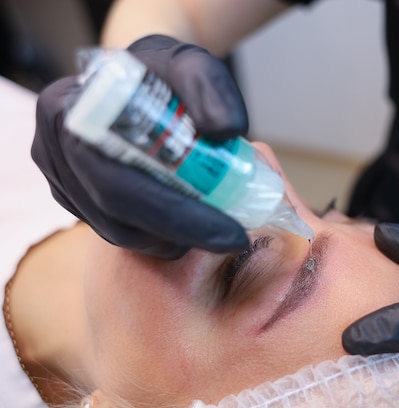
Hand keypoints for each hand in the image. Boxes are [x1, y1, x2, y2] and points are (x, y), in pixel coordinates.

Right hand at [32, 35, 249, 257]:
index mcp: (67, 111)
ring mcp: (62, 178)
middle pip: (115, 214)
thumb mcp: (193, 65)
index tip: (232, 231)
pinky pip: (116, 230)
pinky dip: (157, 235)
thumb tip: (225, 130)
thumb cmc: (164, 71)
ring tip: (216, 228)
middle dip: (181, 232)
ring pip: (116, 230)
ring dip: (170, 238)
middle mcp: (54, 149)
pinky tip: (190, 226)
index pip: (118, 180)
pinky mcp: (76, 197)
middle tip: (233, 239)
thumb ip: (211, 88)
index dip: (176, 214)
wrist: (142, 78)